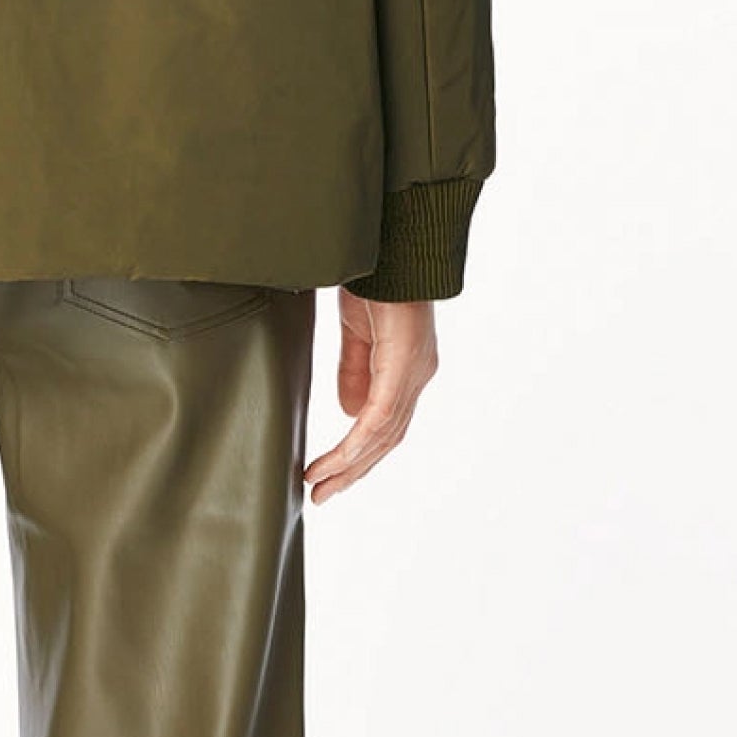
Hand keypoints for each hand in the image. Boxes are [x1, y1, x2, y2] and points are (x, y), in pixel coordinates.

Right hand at [302, 293, 439, 503]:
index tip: (327, 473)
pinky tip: (337, 461)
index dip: (357, 452)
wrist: (389, 241)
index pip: (384, 423)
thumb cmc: (376, 275)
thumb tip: (347, 412)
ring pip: (383, 435)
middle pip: (387, 439)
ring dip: (350, 465)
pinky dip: (356, 443)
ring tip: (320, 486)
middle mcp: (417, 375)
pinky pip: (380, 416)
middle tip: (321, 495)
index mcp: (406, 366)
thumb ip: (354, 368)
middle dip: (353, 471)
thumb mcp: (356, 327)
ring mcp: (414, 372)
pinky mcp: (404, 365)